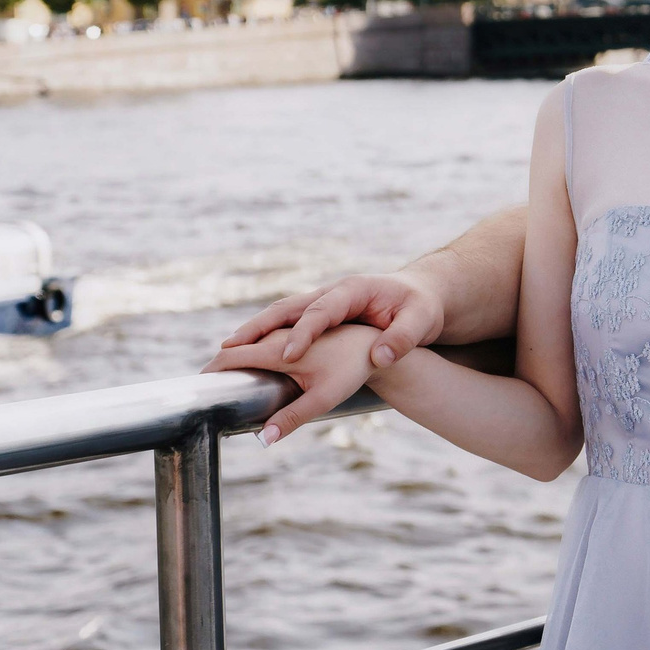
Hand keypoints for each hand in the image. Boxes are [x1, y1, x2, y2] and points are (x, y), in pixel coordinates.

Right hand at [203, 322, 381, 443]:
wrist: (379, 340)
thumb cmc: (354, 368)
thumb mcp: (325, 397)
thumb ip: (293, 417)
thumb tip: (264, 439)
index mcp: (279, 345)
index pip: (234, 354)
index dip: (213, 370)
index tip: (197, 387)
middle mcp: (280, 331)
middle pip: (238, 344)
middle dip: (219, 362)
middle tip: (201, 385)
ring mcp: (289, 326)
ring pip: (252, 338)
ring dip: (234, 353)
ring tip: (220, 375)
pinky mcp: (300, 327)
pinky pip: (266, 336)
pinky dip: (251, 348)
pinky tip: (250, 363)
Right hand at [216, 272, 444, 368]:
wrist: (423, 294)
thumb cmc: (422, 308)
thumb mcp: (421, 322)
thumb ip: (402, 339)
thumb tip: (380, 358)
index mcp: (354, 290)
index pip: (322, 311)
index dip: (303, 333)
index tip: (286, 355)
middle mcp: (332, 292)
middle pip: (289, 307)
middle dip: (259, 326)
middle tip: (230, 347)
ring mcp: (324, 301)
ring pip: (282, 313)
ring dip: (255, 329)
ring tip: (227, 350)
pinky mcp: (321, 314)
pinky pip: (287, 322)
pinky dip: (266, 334)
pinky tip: (248, 352)